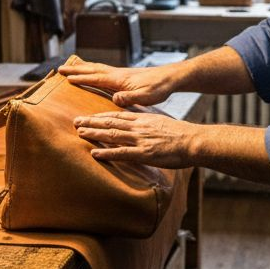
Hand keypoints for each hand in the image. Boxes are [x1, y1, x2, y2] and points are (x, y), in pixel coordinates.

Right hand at [59, 60, 176, 105]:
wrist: (170, 78)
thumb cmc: (159, 88)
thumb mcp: (146, 97)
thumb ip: (130, 98)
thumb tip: (114, 98)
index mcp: (119, 80)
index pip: (96, 78)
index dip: (80, 78)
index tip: (65, 77)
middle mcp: (118, 74)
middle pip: (93, 69)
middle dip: (76, 69)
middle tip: (60, 68)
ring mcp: (121, 73)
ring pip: (98, 68)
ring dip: (83, 68)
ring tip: (72, 67)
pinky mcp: (126, 76)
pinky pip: (104, 71)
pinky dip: (94, 70)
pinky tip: (94, 73)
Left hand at [75, 111, 201, 168]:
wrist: (193, 140)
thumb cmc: (182, 135)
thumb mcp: (162, 124)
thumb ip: (149, 125)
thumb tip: (142, 127)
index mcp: (143, 119)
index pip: (117, 115)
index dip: (100, 116)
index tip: (89, 116)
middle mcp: (138, 127)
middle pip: (110, 122)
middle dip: (91, 122)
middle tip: (76, 122)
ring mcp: (140, 140)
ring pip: (112, 134)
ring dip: (94, 134)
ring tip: (79, 133)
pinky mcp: (144, 154)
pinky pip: (121, 153)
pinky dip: (106, 152)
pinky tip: (95, 153)